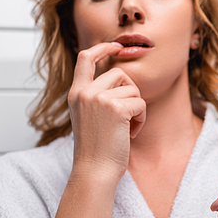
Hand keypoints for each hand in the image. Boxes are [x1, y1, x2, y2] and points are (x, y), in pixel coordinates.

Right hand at [68, 42, 145, 181]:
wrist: (95, 171)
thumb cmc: (97, 149)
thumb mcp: (91, 116)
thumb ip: (99, 96)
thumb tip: (121, 78)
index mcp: (76, 93)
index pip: (86, 57)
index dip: (103, 48)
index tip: (116, 46)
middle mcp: (84, 92)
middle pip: (120, 74)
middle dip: (131, 94)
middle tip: (126, 117)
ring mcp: (98, 98)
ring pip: (133, 89)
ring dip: (137, 108)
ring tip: (126, 128)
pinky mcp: (115, 108)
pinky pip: (141, 103)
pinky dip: (141, 119)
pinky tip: (130, 133)